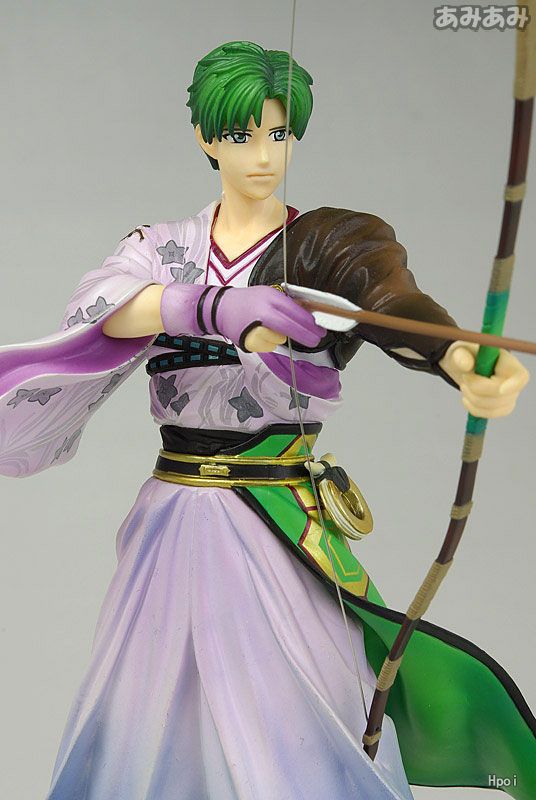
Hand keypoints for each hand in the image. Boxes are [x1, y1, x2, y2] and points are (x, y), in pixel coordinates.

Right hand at [160, 283, 325, 351]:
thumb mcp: (267, 294)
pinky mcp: (248, 339)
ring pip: (278, 338)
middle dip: (305, 335)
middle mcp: (263, 311)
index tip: (319, 330)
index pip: (295, 312)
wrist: (218, 308)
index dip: (309, 324)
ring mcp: (255, 326)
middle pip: (290, 327)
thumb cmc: (245, 301)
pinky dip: (265, 342)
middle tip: (315, 340)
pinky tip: (255, 332)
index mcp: (270, 297)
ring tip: (263, 327)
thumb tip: (306, 317)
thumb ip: (284, 305)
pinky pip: (266, 344)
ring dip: (278, 337)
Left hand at [438, 341, 529, 417]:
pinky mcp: (501, 408)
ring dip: (472, 398)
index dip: (513, 386)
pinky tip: (466, 398)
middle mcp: (513, 382)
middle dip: (477, 389)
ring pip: (493, 408)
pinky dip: (473, 408)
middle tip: (464, 377)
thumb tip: (466, 365)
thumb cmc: (466, 356)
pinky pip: (488, 414)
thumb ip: (461, 356)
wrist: (464, 368)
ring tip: (464, 385)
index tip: (499, 389)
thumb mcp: (460, 351)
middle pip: (502, 396)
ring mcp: (509, 396)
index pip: (521, 377)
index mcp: (508, 364)